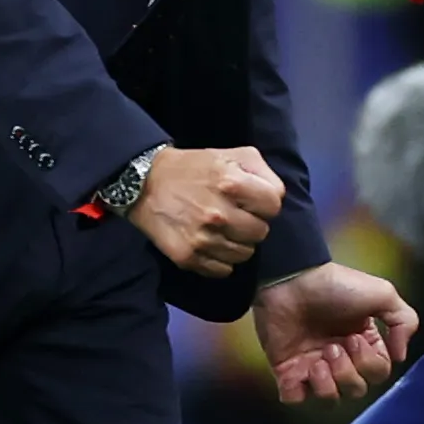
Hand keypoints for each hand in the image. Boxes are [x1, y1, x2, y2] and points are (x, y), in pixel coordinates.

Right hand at [132, 143, 285, 276]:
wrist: (145, 184)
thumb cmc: (194, 167)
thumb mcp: (231, 154)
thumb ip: (262, 171)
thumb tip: (278, 196)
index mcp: (231, 183)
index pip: (273, 206)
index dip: (265, 203)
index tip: (251, 201)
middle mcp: (219, 213)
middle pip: (260, 232)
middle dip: (252, 223)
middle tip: (236, 215)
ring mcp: (203, 239)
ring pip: (244, 254)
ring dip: (237, 243)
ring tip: (222, 229)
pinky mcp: (188, 257)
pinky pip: (223, 270)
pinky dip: (221, 260)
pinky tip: (210, 243)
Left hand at [254, 259, 418, 408]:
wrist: (292, 281)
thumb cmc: (334, 284)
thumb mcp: (383, 293)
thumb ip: (405, 322)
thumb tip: (400, 356)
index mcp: (363, 342)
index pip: (378, 373)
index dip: (370, 363)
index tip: (355, 338)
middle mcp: (340, 357)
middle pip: (357, 390)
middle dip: (347, 373)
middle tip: (333, 347)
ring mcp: (312, 366)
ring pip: (330, 400)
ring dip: (327, 385)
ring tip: (317, 361)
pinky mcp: (287, 371)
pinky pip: (295, 398)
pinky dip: (299, 391)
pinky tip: (301, 371)